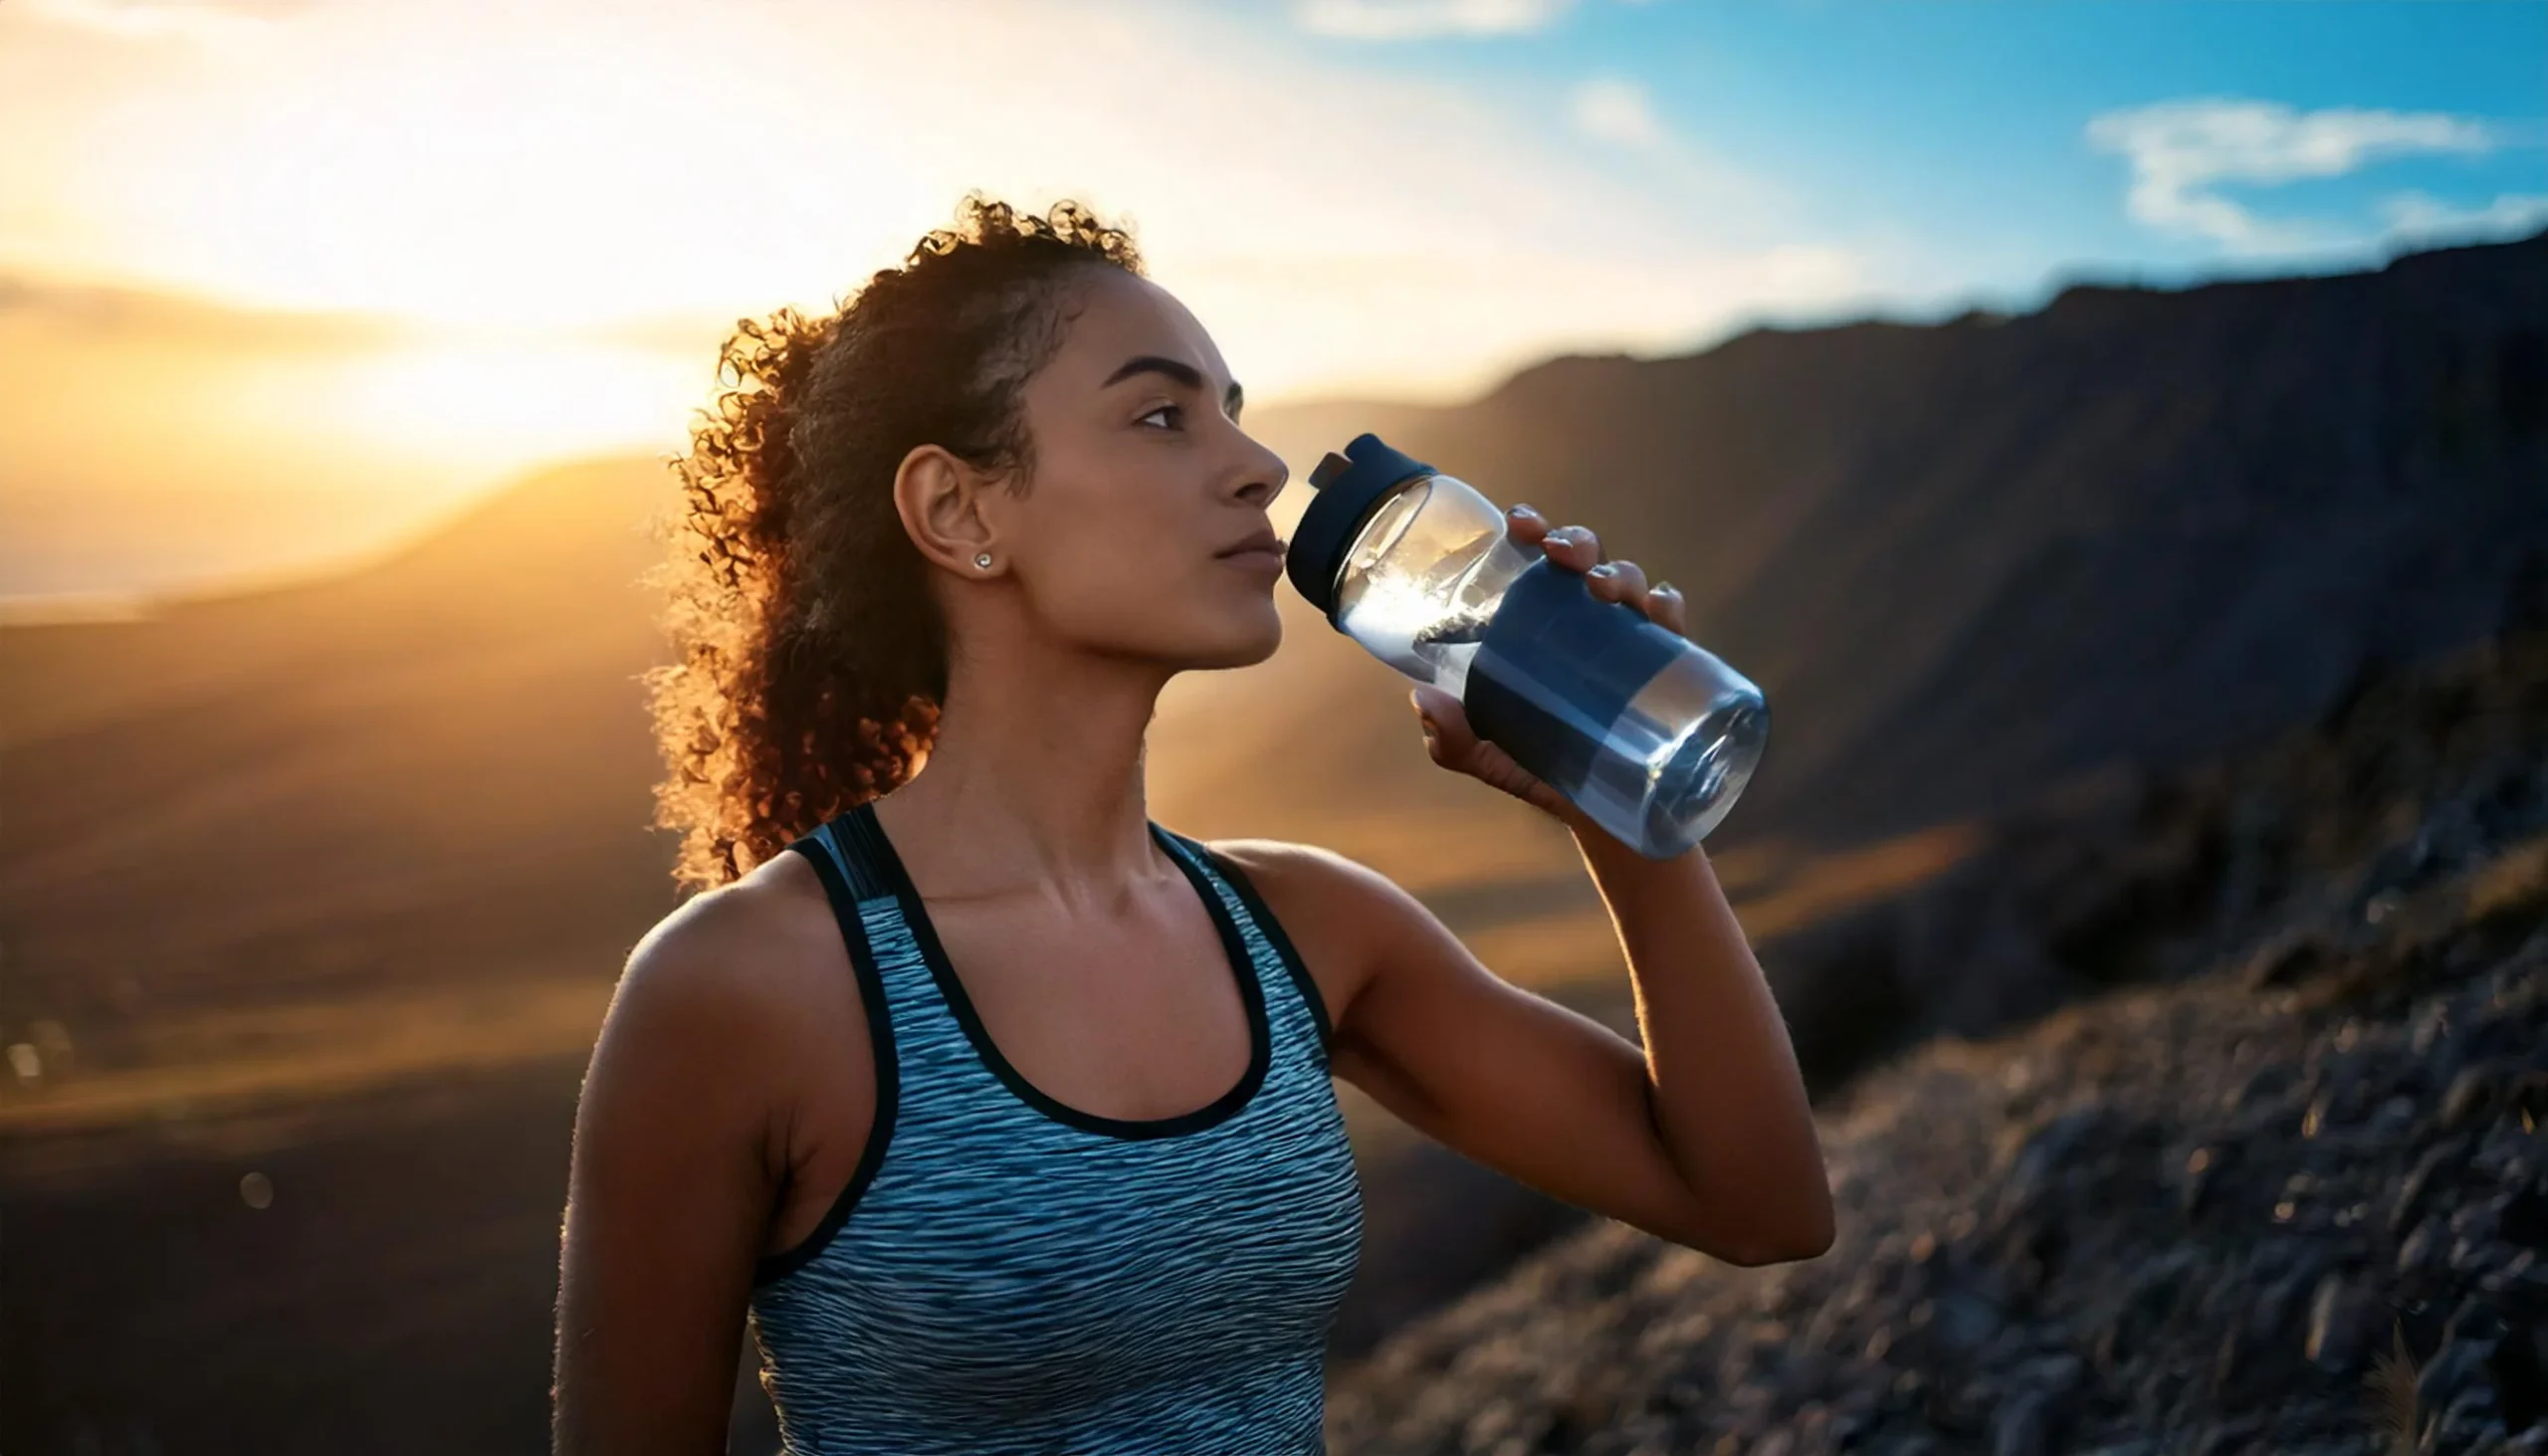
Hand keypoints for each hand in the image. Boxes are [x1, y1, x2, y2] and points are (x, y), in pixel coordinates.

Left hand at [1410, 504, 1688, 825]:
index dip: (1533, 531)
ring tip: (1601, 589)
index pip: (1538, 565)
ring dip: (1619, 573)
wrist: (1603, 824)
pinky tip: (1658, 609)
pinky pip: (1673, 628)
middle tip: (1558, 553)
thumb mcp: (1492, 758)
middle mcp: (1587, 625)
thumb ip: (1454, 739)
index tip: (1517, 524)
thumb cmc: (1544, 775)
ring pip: (1629, 586)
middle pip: (1587, 562)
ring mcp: (1630, 645)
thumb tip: (1420, 700)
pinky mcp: (1669, 673)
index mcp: (1544, 628)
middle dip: (1577, 543)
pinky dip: (1668, 608)